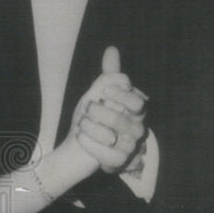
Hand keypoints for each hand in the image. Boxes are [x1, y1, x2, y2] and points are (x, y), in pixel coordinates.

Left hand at [71, 47, 147, 173]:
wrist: (75, 147)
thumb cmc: (90, 119)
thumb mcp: (96, 93)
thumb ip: (108, 76)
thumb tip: (112, 49)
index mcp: (134, 112)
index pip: (138, 102)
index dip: (120, 95)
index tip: (102, 92)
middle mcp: (136, 130)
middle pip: (124, 119)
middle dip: (101, 113)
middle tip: (87, 109)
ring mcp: (129, 148)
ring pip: (114, 138)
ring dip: (91, 128)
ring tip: (81, 124)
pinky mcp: (117, 163)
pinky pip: (107, 155)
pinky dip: (90, 144)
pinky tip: (81, 138)